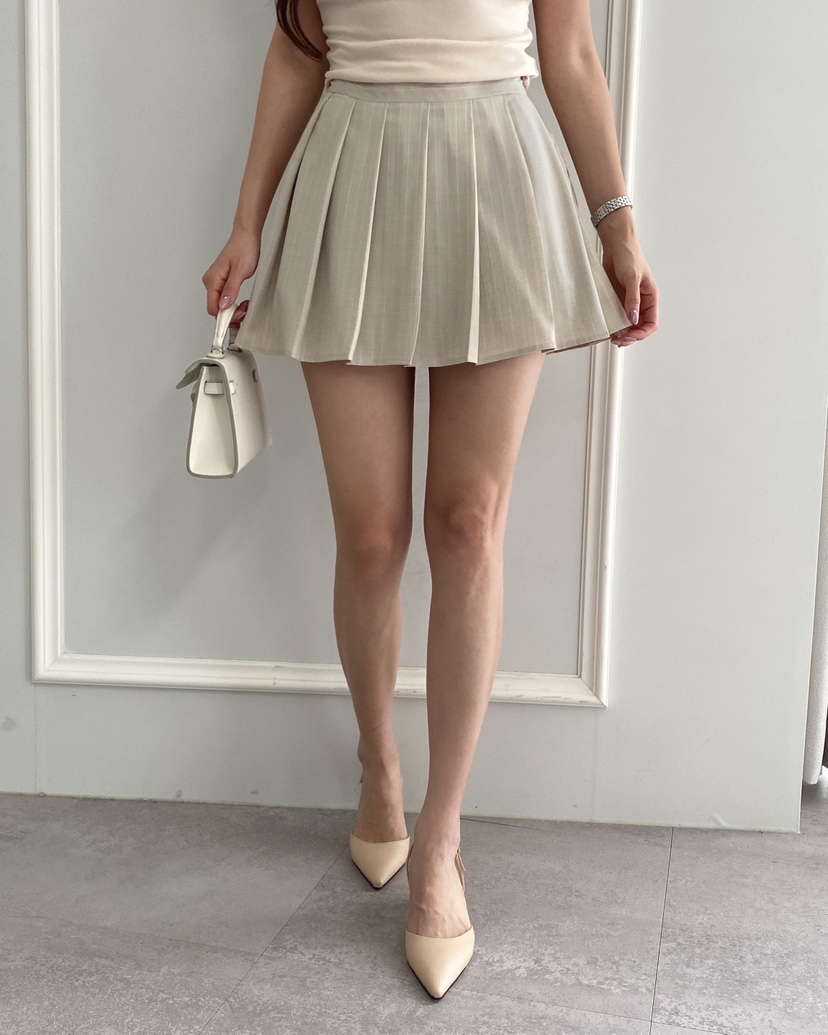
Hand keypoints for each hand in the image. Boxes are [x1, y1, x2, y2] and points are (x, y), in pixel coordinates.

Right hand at [202, 228, 260, 330]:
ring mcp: (216, 282)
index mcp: (212, 280)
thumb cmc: (244, 249)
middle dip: (231, 315)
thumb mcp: (240, 272)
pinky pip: (225, 299)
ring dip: (234, 310)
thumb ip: (231, 289)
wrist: (246, 236)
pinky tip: (242, 302)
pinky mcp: (222, 282)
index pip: (213, 308)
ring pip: (221, 305)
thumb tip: (224, 305)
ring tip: (246, 306)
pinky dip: (234, 304)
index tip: (236, 323)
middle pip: (217, 309)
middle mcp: (211, 282)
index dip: (224, 318)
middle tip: (245, 311)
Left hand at [598, 229, 658, 347]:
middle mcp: (642, 302)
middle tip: (618, 339)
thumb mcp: (632, 278)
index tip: (629, 336)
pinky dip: (614, 325)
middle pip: (640, 328)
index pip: (652, 323)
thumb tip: (634, 319)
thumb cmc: (629, 256)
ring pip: (629, 325)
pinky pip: (618, 317)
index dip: (641, 333)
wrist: (615, 245)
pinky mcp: (618, 300)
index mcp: (651, 297)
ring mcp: (629, 303)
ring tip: (613, 337)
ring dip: (622, 334)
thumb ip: (632, 300)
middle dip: (631, 336)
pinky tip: (609, 329)